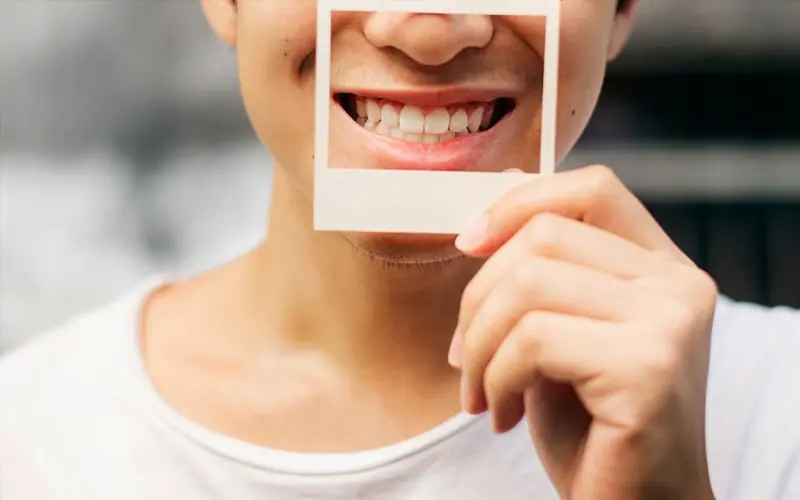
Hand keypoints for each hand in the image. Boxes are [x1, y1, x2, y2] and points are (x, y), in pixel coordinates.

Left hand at [449, 165, 716, 499]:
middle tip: (463, 355)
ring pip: (528, 284)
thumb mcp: (561, 333)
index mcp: (661, 268)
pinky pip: (532, 339)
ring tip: (481, 393)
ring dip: (480, 346)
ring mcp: (670, 322)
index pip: (592, 189)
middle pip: (544, 235)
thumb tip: (491, 204)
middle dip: (478, 297)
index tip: (468, 242)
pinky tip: (504, 415)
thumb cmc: (590, 426)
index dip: (519, 202)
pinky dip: (496, 378)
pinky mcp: (648, 367)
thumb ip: (543, 273)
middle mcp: (677, 285)